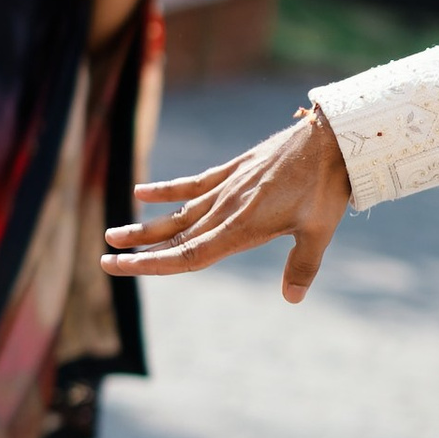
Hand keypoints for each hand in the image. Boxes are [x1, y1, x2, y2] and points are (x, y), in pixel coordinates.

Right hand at [106, 108, 351, 302]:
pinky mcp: (234, 169)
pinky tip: (142, 191)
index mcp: (242, 227)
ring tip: (114, 234)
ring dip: (147, 224)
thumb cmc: (327, 187)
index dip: (151, 264)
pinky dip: (168, 189)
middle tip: (106, 260)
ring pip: (178, 211)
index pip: (187, 254)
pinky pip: (194, 182)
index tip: (120, 266)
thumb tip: (292, 298)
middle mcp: (227, 207)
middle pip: (175, 236)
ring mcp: (227, 186)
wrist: (331, 138)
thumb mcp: (319, 231)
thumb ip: (302, 265)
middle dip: (139, 250)